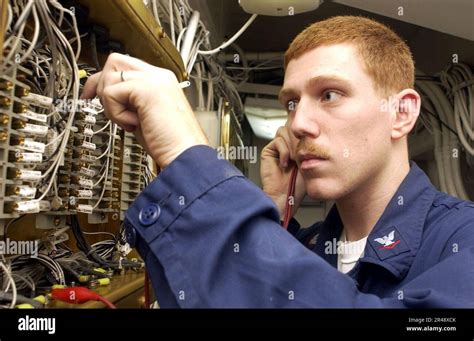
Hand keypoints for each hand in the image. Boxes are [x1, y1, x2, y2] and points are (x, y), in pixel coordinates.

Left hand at [82, 53, 207, 168]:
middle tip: (111, 109)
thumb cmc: (171, 143)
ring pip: (109, 76)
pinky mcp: (147, 89)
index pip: (125, 66)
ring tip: (130, 121)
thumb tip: (107, 95)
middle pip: (114, 61)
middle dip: (103, 85)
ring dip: (111, 104)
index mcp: (160, 81)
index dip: (104, 80)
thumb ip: (130, 101)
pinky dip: (116, 114)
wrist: (185, 154)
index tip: (92, 95)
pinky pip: (111, 93)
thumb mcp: (145, 116)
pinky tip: (134, 125)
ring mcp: (154, 80)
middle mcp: (158, 76)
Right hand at [260, 125, 305, 219]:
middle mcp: (286, 145)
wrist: (286, 195)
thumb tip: (312, 131)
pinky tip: (286, 163)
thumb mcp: (310, 161)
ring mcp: (277, 148)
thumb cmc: (299, 184)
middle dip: (299, 139)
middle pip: (292, 127)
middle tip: (302, 154)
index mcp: (297, 146)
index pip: (300, 129)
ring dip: (292, 145)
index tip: (311, 142)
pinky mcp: (268, 151)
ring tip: (294, 159)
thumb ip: (309, 145)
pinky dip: (284, 151)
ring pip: (284, 131)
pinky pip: (278, 141)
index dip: (305, 133)